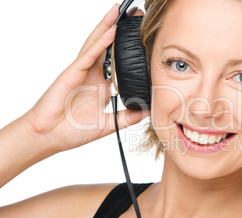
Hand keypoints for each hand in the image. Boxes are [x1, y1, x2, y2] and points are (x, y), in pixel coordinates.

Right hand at [23, 4, 149, 154]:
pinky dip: (101, 43)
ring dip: (107, 26)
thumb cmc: (72, 130)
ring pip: (96, 43)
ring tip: (118, 11)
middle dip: (118, 28)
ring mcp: (81, 71)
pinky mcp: (72, 73)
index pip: (117, 61)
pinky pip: (89, 55)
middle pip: (106, 45)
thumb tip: (148, 112)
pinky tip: (111, 32)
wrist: (49, 137)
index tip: (142, 37)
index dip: (127, 48)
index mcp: (100, 85)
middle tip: (132, 13)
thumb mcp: (108, 124)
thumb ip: (127, 117)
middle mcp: (92, 74)